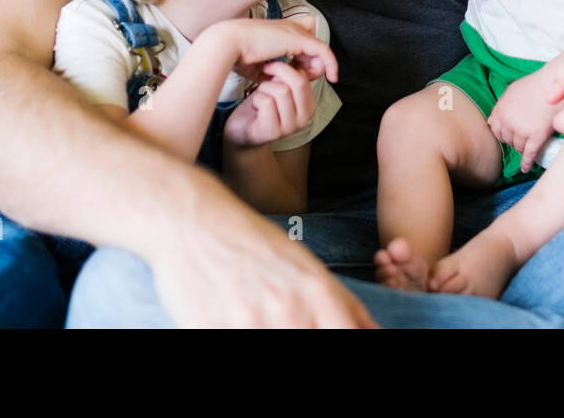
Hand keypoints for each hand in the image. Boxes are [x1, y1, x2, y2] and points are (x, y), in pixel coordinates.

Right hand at [148, 172, 378, 327]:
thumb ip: (342, 302)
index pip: (347, 333)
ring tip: (254, 312)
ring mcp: (250, 324)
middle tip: (284, 317)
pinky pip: (232, 342)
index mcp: (314, 290)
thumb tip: (372, 330)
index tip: (336, 334)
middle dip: (303, 332)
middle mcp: (288, 310)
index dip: (346, 339)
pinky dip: (235, 330)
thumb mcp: (303, 262)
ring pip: (272, 342)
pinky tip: (231, 316)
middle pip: (311, 341)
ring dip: (268, 331)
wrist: (190, 220)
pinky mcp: (212, 331)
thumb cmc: (251, 241)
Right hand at [220, 15, 337, 88]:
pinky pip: (324, 51)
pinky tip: (332, 77)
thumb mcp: (256, 67)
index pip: (303, 43)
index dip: (304, 61)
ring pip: (320, 50)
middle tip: (301, 80)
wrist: (228, 43)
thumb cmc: (236, 55)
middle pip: (314, 47)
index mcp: (279, 32)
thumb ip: (270, 74)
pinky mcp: (300, 39)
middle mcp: (290, 28)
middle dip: (311, 66)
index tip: (297, 76)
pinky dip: (330, 64)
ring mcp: (295, 31)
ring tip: (305, 80)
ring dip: (316, 68)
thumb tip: (276, 85)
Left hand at [224, 60, 317, 147]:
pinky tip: (255, 107)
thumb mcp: (280, 88)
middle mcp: (304, 118)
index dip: (285, 68)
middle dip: (277, 74)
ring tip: (261, 97)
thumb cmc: (260, 106)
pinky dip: (256, 99)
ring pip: (281, 91)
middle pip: (298, 82)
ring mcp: (290, 127)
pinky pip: (267, 102)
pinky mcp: (273, 132)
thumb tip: (302, 54)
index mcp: (309, 106)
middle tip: (265, 77)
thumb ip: (293, 76)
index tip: (273, 71)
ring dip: (264, 89)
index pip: (305, 76)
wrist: (242, 131)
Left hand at [488, 70, 560, 173]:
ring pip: (518, 147)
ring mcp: (522, 130)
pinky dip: (527, 163)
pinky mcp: (536, 137)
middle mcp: (508, 121)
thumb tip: (490, 121)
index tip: (508, 135)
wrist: (558, 84)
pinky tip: (526, 169)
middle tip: (522, 140)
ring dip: (522, 149)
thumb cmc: (537, 84)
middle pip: (507, 140)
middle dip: (513, 141)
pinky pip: (529, 155)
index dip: (502, 133)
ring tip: (528, 148)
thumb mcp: (513, 90)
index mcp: (501, 108)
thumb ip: (501, 106)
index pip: (495, 129)